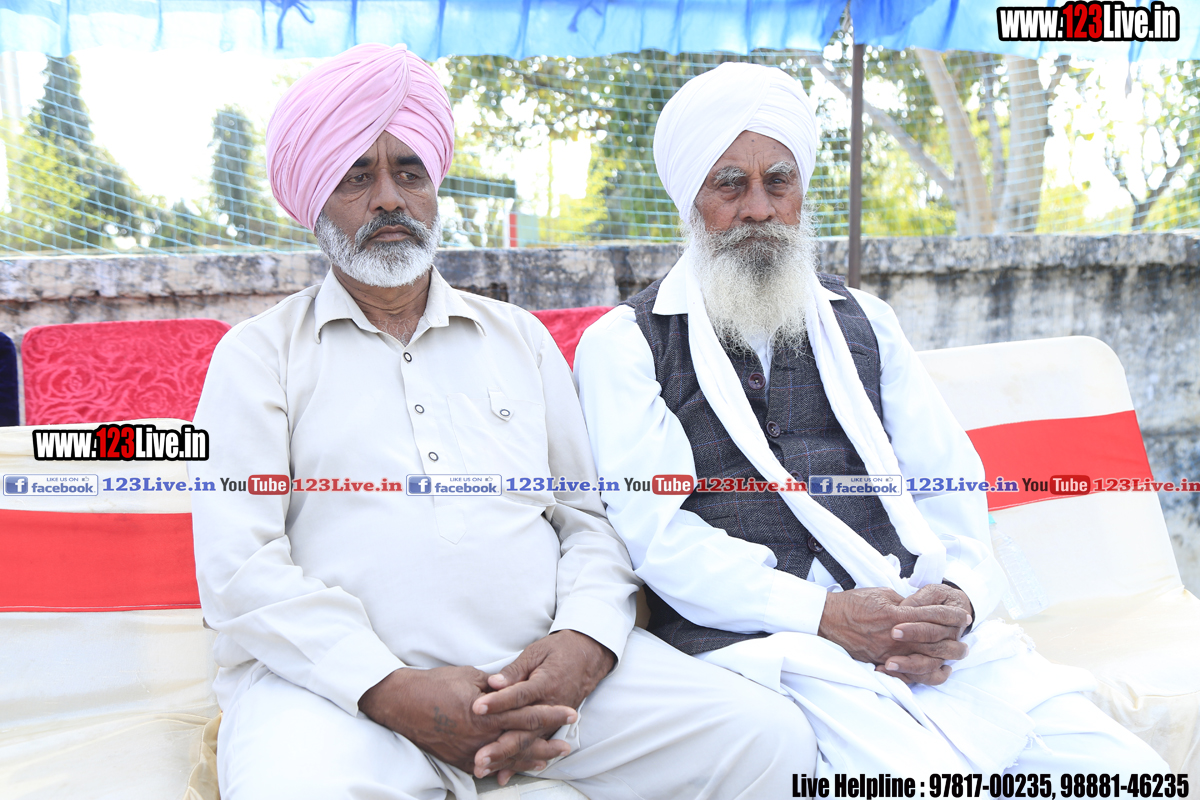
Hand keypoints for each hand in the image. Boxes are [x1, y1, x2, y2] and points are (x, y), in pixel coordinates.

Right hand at [358, 666, 576, 775]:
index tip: (570, 713)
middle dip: (546, 743)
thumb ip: (494, 687)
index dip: (550, 714)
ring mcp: (469, 752)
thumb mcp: (469, 677)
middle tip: (566, 745)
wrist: (402, 704)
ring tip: (550, 758)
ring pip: (508, 759)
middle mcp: (480, 736)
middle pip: (522, 742)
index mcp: (485, 712)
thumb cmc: (435, 684)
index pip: (526, 714)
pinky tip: (518, 767)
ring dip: (530, 759)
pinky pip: (488, 767)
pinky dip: (506, 767)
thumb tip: (512, 689)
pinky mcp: (459, 760)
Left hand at [471, 630, 615, 783]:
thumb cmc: (558, 651)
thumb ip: (515, 670)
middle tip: (478, 757)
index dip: (498, 703)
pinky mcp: (554, 727)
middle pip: (524, 729)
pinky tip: (503, 774)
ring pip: (528, 743)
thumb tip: (493, 682)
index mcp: (546, 682)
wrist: (589, 657)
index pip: (519, 695)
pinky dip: (520, 762)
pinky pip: (536, 746)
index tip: (476, 709)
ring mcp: (554, 720)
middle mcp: (551, 705)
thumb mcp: (536, 652)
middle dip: (500, 745)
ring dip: (506, 758)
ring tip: (484, 768)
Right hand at [818, 588, 970, 678]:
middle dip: (955, 639)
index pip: (934, 616)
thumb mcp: (882, 594)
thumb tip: (921, 608)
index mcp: (898, 615)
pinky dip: (928, 674)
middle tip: (967, 638)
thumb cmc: (854, 603)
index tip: (963, 616)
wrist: (829, 620)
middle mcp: (897, 637)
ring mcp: (890, 653)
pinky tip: (940, 671)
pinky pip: (910, 674)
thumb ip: (905, 602)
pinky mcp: (882, 663)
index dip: (952, 616)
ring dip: (947, 658)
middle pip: (936, 642)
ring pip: (927, 660)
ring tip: (959, 655)